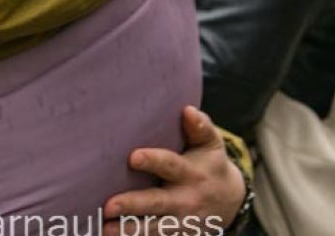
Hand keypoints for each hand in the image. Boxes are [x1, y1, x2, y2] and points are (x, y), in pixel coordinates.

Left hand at [102, 106, 245, 235]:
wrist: (230, 201)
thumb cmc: (210, 164)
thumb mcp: (212, 144)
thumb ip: (200, 127)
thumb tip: (188, 110)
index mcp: (192, 172)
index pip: (170, 165)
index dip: (153, 161)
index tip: (133, 157)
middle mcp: (185, 199)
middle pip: (157, 203)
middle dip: (133, 205)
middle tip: (109, 205)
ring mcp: (181, 222)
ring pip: (154, 228)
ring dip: (129, 230)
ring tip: (105, 229)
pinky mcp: (177, 235)